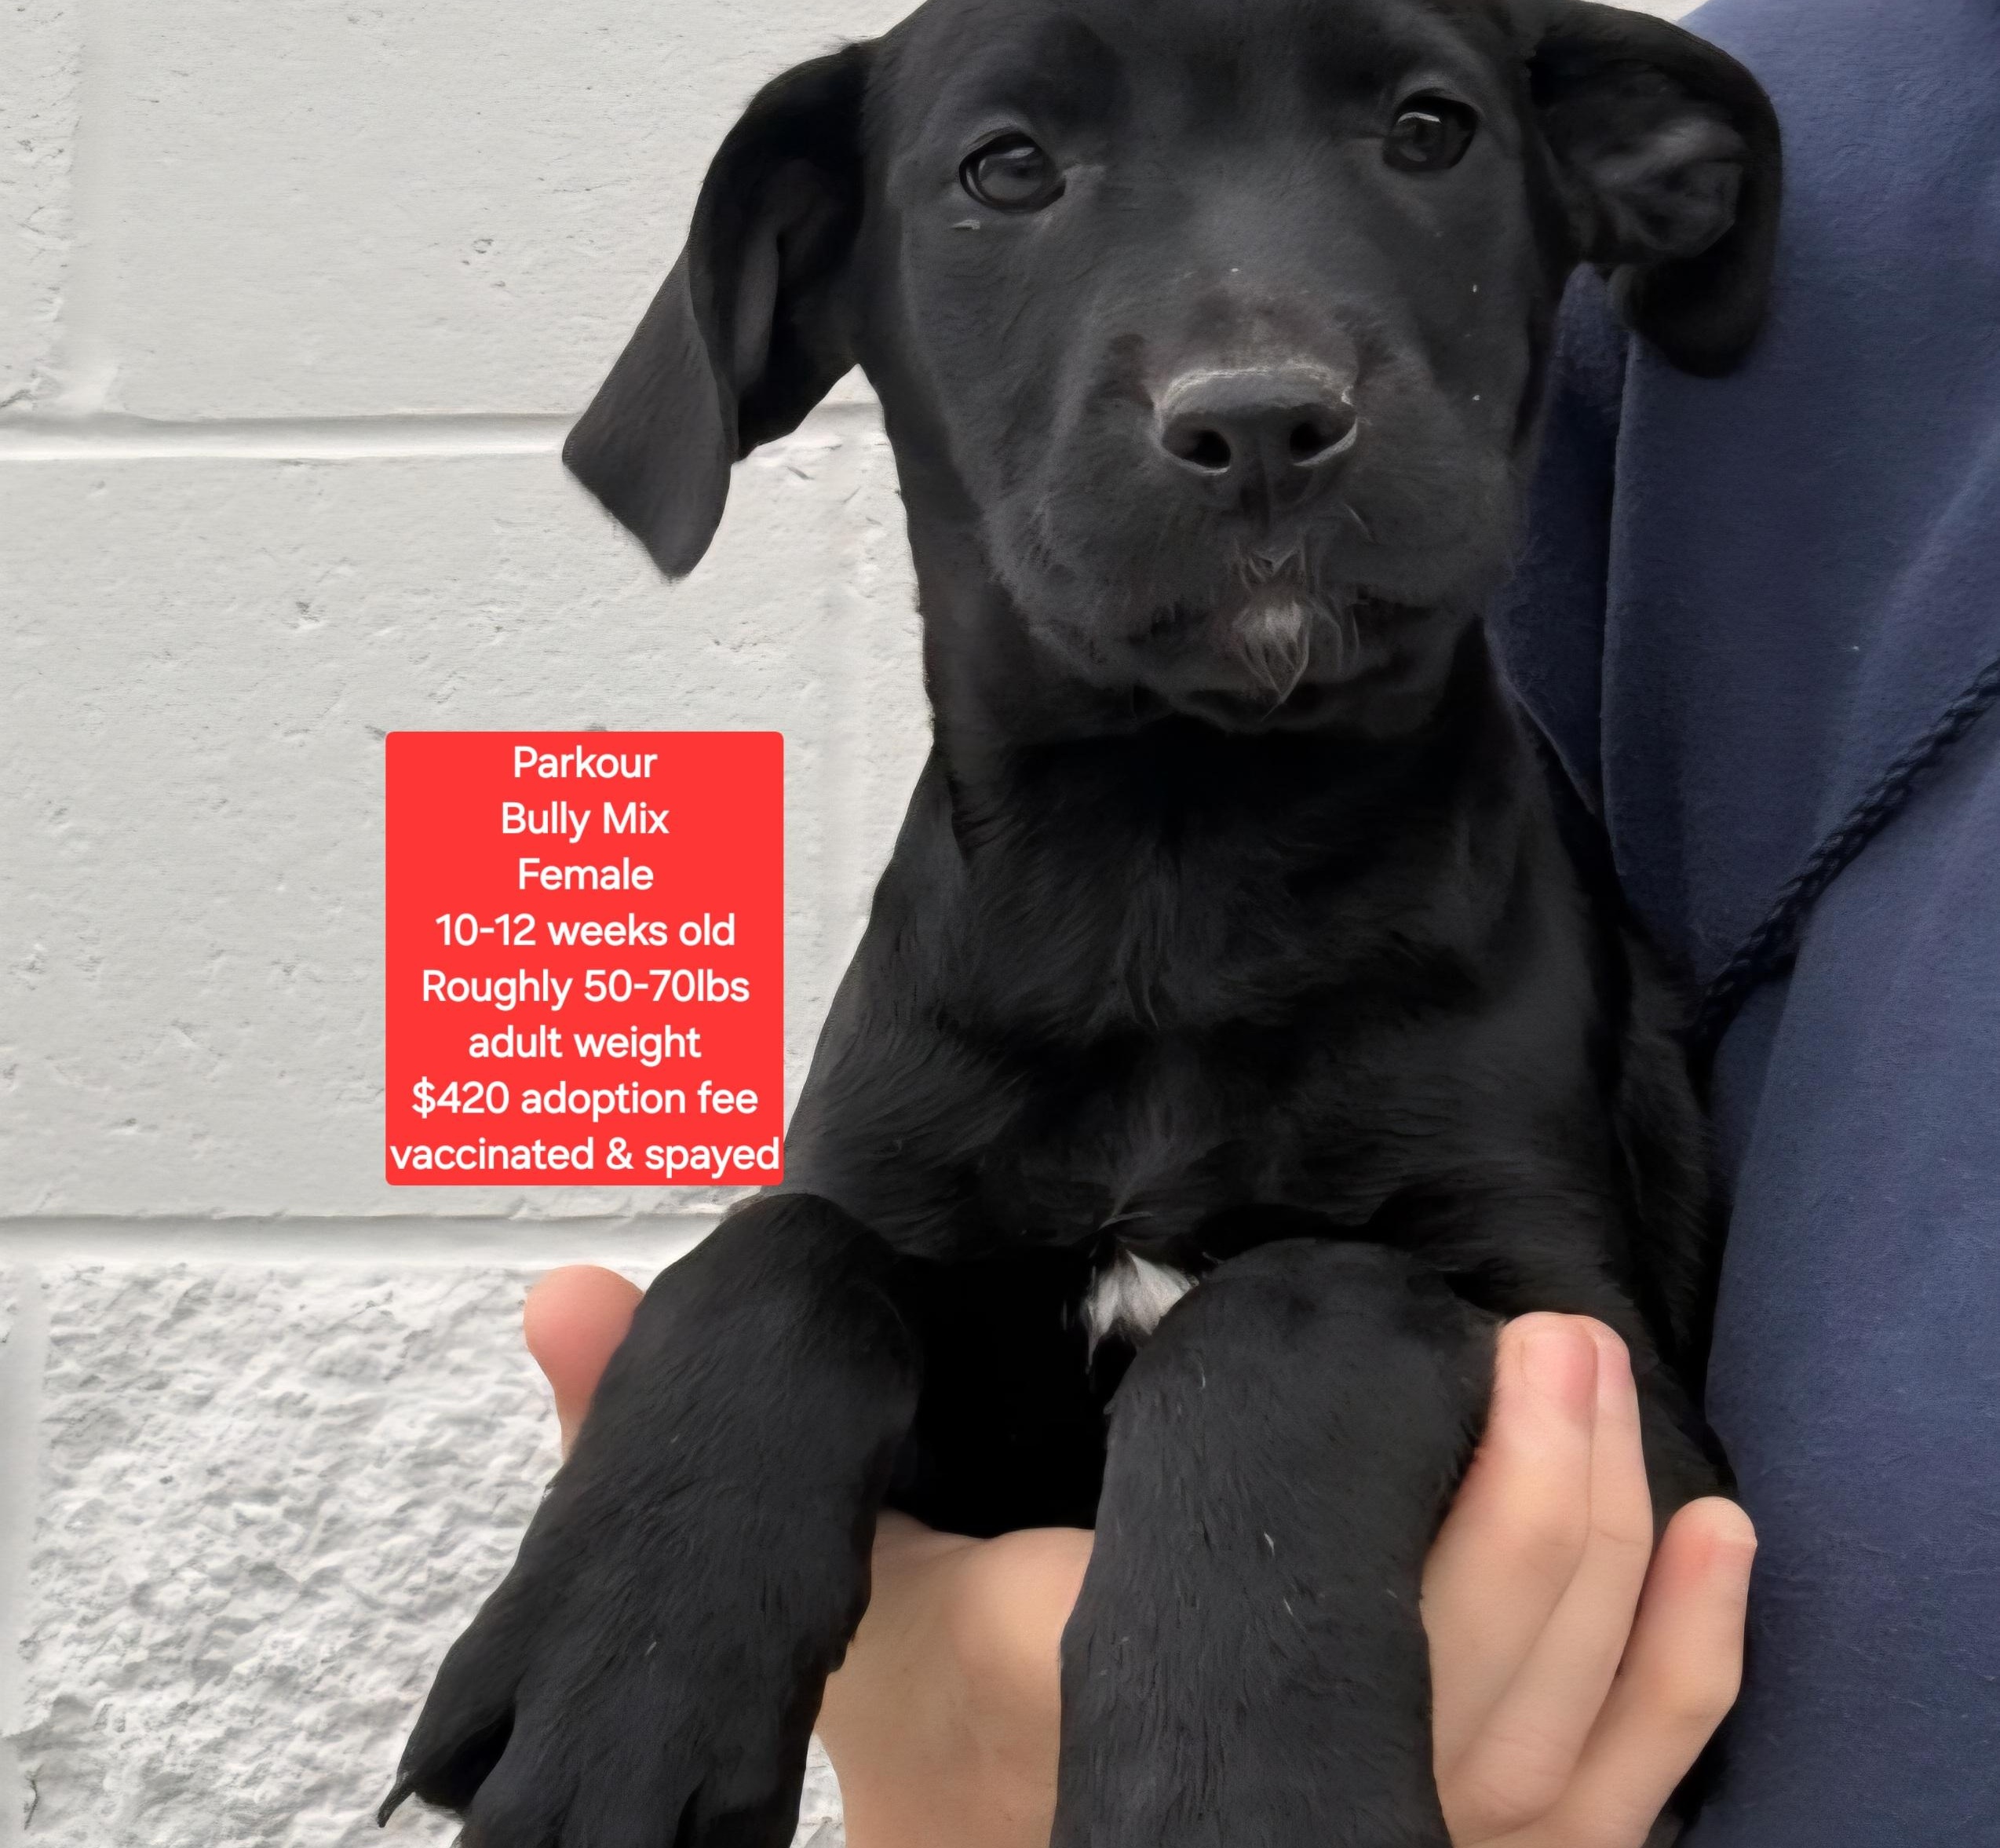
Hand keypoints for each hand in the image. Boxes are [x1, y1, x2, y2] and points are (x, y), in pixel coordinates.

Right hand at [523, 1276, 1753, 1847]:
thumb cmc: (945, 1729)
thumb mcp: (825, 1589)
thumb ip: (675, 1453)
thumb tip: (552, 1292)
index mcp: (1118, 1697)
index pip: (1262, 1596)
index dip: (1360, 1477)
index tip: (1394, 1318)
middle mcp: (1282, 1801)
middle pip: (1454, 1661)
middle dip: (1519, 1498)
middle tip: (1536, 1334)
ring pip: (1562, 1730)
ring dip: (1607, 1553)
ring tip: (1599, 1383)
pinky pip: (1625, 1794)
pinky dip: (1686, 1672)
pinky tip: (1718, 1543)